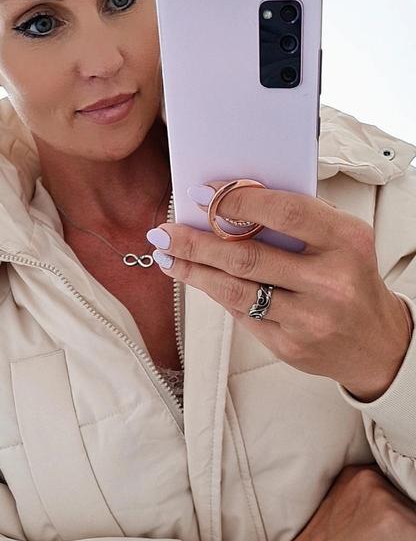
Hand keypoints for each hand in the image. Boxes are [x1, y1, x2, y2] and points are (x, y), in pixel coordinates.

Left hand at [146, 181, 412, 399]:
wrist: (376, 342)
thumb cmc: (351, 278)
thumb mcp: (340, 238)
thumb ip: (296, 220)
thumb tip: (230, 202)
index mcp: (346, 241)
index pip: (283, 212)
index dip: (237, 201)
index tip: (202, 195)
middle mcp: (329, 282)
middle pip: (246, 256)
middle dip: (196, 242)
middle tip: (165, 232)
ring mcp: (309, 318)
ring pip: (235, 290)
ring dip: (193, 271)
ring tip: (167, 256)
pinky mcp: (290, 345)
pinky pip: (241, 314)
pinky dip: (215, 292)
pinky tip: (197, 278)